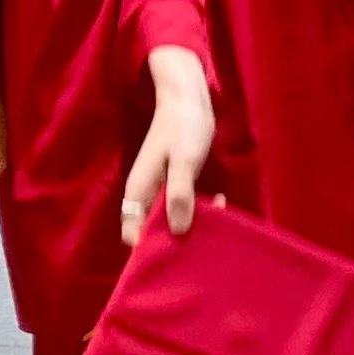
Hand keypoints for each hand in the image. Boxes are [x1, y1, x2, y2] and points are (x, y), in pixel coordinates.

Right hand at [121, 50, 217, 241]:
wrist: (188, 98)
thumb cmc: (183, 127)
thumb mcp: (184, 161)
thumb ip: (180, 194)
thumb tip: (179, 230)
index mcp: (139, 191)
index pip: (132, 233)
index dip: (148, 249)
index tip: (175, 256)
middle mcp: (146, 194)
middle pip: (152, 231)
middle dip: (175, 240)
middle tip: (203, 243)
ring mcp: (160, 188)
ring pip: (170, 220)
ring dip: (192, 224)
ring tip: (218, 222)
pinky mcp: (176, 183)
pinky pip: (183, 206)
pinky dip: (200, 209)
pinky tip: (221, 203)